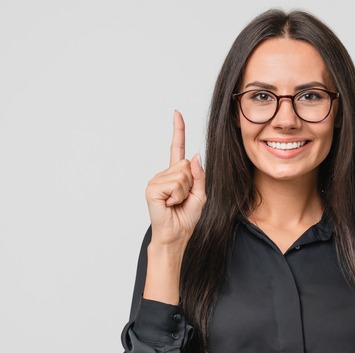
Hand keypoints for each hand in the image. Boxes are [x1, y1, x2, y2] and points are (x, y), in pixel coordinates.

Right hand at [145, 110, 206, 246]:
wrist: (176, 235)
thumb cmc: (186, 217)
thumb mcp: (200, 194)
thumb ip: (199, 175)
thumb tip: (194, 154)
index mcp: (176, 174)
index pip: (177, 148)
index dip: (178, 130)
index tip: (176, 113)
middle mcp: (164, 174)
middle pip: (186, 165)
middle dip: (191, 183)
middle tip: (183, 199)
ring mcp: (156, 180)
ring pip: (181, 174)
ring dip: (184, 191)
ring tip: (176, 202)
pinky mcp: (152, 188)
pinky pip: (174, 184)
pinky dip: (177, 196)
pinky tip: (170, 204)